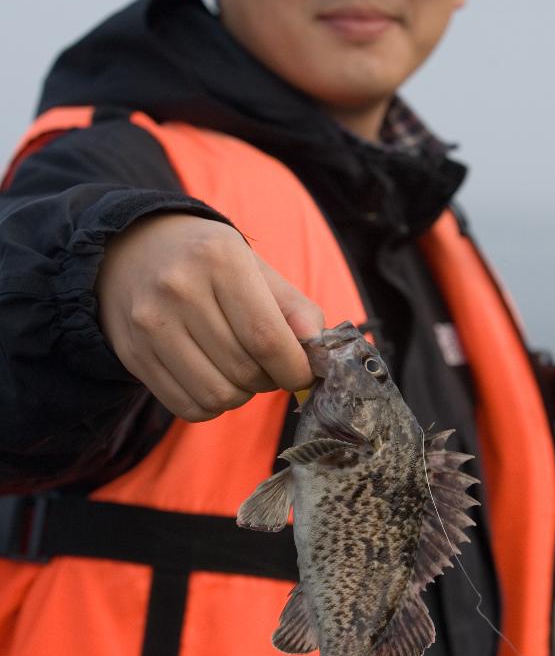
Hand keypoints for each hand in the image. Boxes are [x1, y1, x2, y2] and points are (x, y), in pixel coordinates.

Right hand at [96, 213, 323, 419]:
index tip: (304, 372)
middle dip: (270, 380)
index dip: (295, 368)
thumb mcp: (255, 267)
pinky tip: (213, 377)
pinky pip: (187, 407)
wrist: (134, 248)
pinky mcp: (133, 354)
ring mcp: (149, 324)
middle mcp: (179, 289)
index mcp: (219, 259)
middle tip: (270, 366)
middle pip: (244, 371)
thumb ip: (294, 308)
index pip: (267, 337)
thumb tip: (319, 351)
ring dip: (242, 395)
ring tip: (241, 370)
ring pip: (217, 395)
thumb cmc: (208, 261)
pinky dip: (211, 405)